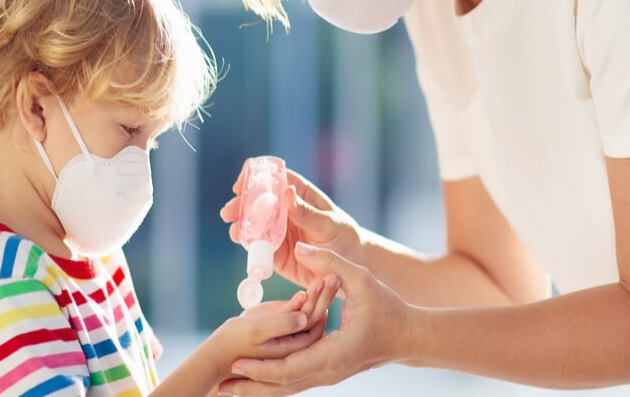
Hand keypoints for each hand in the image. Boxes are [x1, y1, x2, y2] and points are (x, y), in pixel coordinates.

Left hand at [218, 243, 411, 395]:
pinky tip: (254, 380)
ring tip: (229, 388)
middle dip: (251, 386)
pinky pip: (296, 380)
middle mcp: (328, 371)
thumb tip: (302, 248)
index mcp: (334, 354)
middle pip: (283, 386)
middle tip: (220, 385)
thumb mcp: (362, 280)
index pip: (291, 367)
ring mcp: (328, 375)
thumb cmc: (388, 308)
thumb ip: (330, 263)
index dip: (261, 366)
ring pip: (288, 388)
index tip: (236, 362)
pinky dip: (273, 382)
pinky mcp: (327, 371)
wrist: (409, 336)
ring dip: (258, 389)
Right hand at [220, 163, 362, 288]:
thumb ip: (307, 213)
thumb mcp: (330, 224)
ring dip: (241, 226)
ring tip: (235, 232)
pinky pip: (258, 248)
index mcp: (299, 194)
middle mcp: (284, 211)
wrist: (350, 269)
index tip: (241, 184)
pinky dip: (249, 246)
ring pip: (253, 224)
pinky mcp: (276, 253)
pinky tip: (244, 245)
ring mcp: (278, 231)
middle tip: (229, 212)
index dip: (254, 176)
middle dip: (240, 205)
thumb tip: (287, 192)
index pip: (273, 178)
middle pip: (256, 201)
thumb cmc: (345, 238)